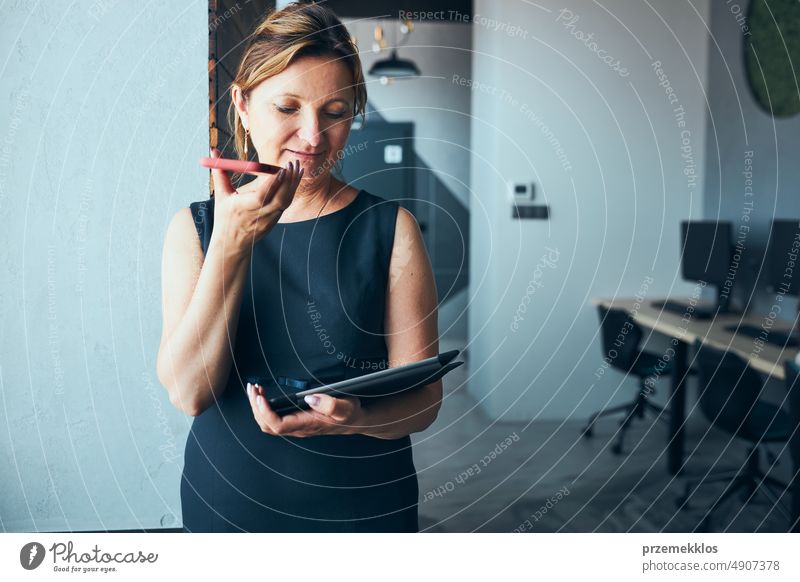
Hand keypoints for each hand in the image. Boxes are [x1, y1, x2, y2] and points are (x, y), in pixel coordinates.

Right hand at [209, 148, 302, 255]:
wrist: (232, 245)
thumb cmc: (225, 217)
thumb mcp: (220, 195)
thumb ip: (220, 172)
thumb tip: (213, 149)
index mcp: (242, 208)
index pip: (262, 196)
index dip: (273, 184)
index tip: (282, 169)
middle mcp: (257, 215)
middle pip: (278, 198)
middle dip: (288, 180)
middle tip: (293, 163)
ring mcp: (268, 220)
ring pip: (285, 201)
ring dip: (293, 184)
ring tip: (298, 167)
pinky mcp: (274, 221)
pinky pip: (285, 205)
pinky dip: (291, 191)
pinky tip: (294, 178)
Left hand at [246, 382, 364, 436]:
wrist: (354, 421)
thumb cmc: (349, 414)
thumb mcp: (346, 407)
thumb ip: (330, 404)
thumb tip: (309, 398)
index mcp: (307, 424)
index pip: (278, 425)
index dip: (266, 413)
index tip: (261, 397)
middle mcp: (298, 428)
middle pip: (267, 425)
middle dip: (256, 408)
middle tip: (253, 388)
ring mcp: (295, 426)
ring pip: (267, 424)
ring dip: (257, 408)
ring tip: (255, 390)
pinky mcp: (295, 421)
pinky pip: (272, 419)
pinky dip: (263, 408)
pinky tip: (264, 396)